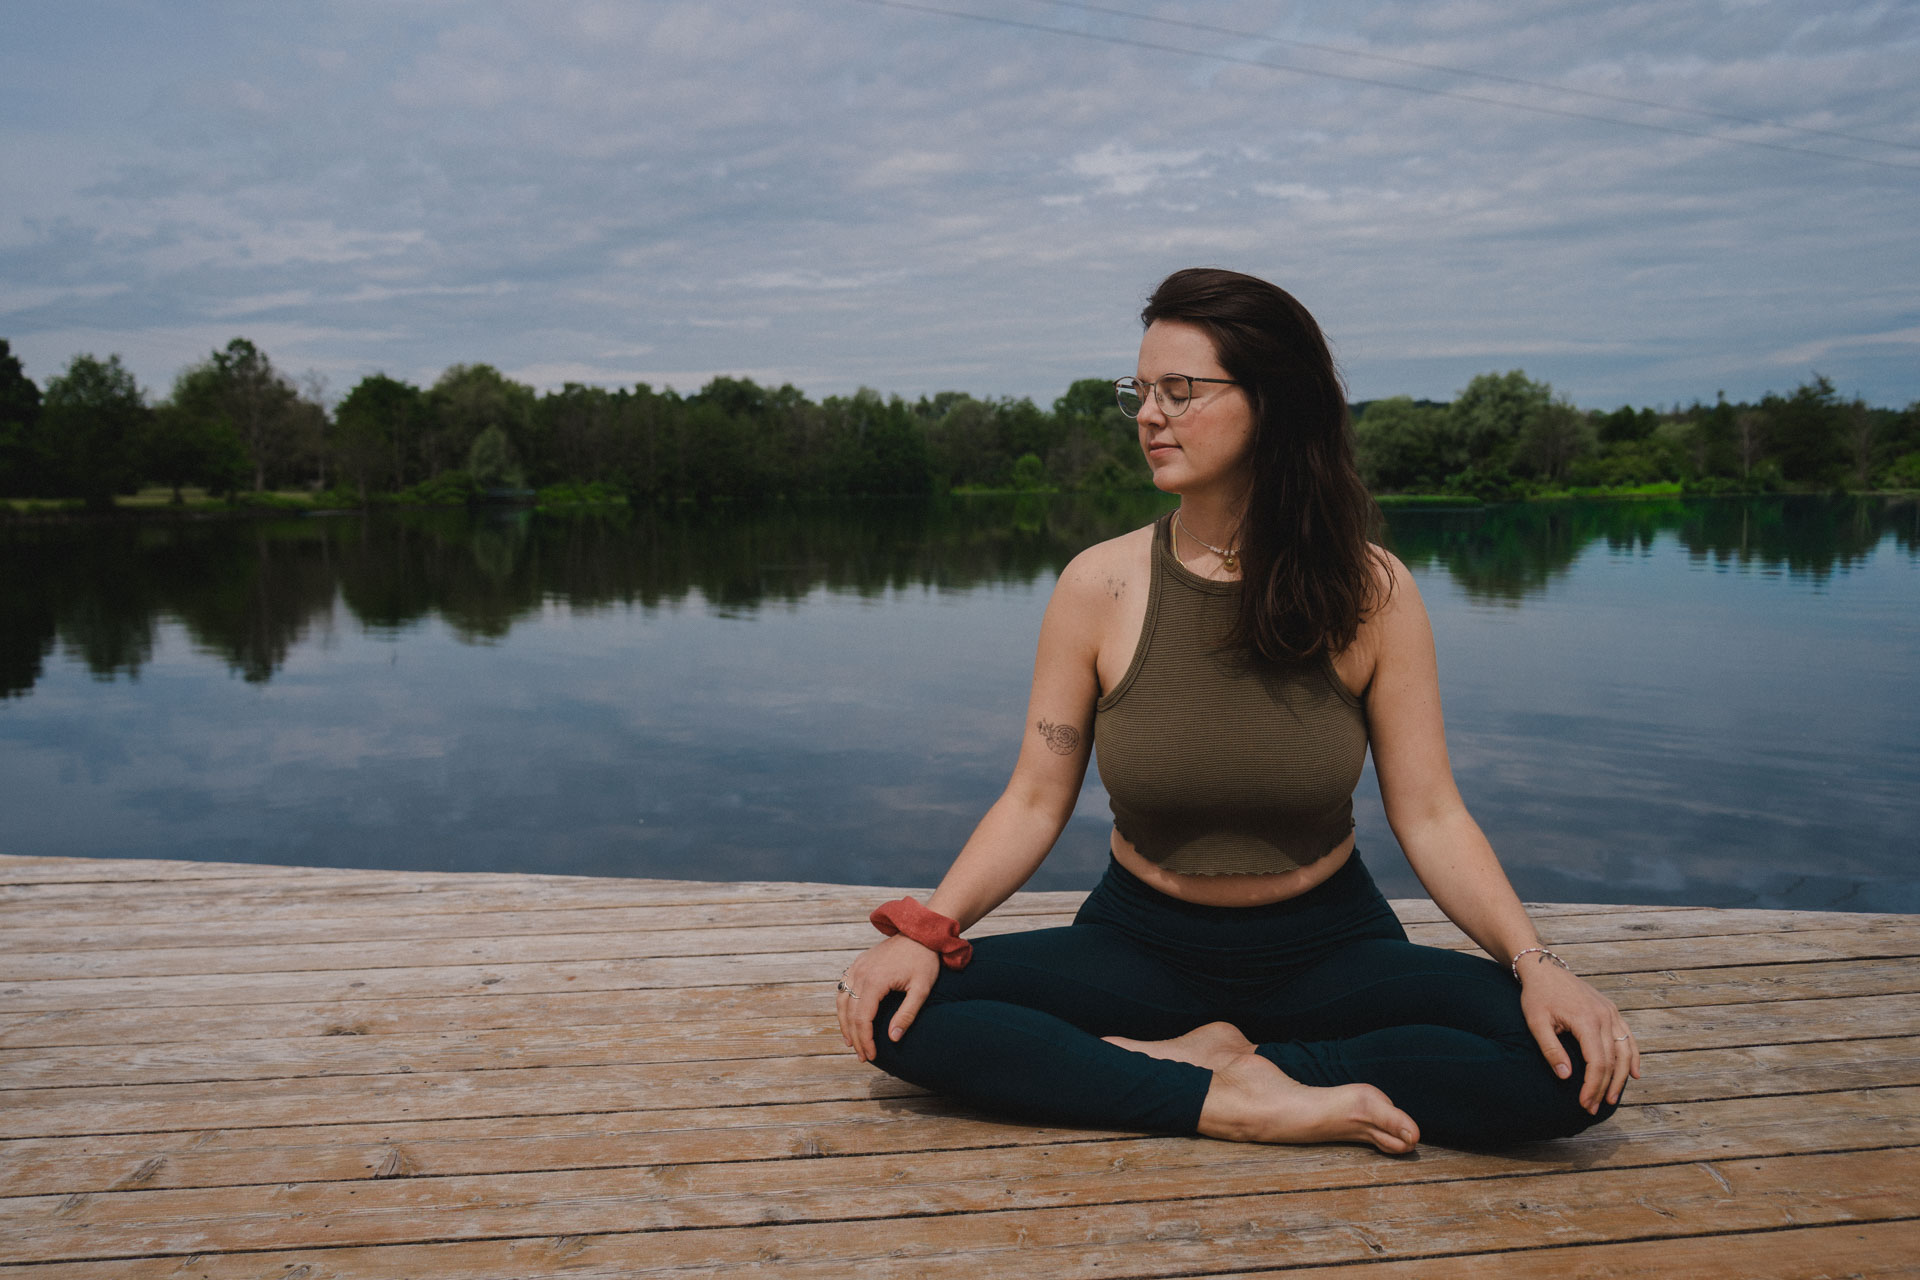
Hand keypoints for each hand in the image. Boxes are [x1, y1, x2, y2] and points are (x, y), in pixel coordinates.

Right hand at [834, 934, 941, 1061]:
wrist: (921, 932)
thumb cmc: (924, 960)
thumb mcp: (921, 989)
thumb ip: (907, 1015)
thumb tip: (893, 1039)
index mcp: (875, 981)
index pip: (862, 1018)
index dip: (865, 1040)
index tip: (872, 1055)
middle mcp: (861, 973)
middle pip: (850, 1013)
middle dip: (855, 1037)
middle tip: (863, 1056)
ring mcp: (857, 967)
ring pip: (842, 1001)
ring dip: (844, 1024)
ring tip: (852, 1042)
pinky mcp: (858, 963)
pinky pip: (843, 987)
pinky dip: (843, 1006)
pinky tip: (848, 1017)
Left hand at [1517, 959, 1641, 1112]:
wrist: (1544, 969)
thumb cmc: (1537, 996)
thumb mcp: (1536, 1023)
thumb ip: (1551, 1050)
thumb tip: (1566, 1077)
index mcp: (1587, 1020)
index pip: (1597, 1062)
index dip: (1593, 1086)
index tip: (1584, 1103)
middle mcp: (1605, 1016)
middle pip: (1612, 1060)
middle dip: (1604, 1087)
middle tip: (1593, 1107)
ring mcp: (1611, 1012)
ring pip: (1625, 1051)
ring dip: (1621, 1077)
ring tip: (1612, 1098)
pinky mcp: (1611, 1010)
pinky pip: (1627, 1037)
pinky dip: (1633, 1056)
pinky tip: (1634, 1074)